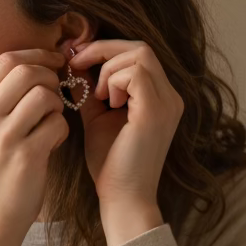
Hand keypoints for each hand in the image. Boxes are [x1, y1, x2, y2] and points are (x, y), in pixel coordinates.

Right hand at [0, 48, 69, 239]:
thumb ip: (3, 96)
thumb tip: (40, 61)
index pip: (6, 59)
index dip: (37, 54)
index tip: (54, 60)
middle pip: (26, 71)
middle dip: (50, 77)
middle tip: (56, 93)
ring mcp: (2, 137)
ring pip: (44, 95)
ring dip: (57, 105)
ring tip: (51, 121)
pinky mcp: (25, 156)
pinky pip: (57, 123)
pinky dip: (61, 130)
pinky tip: (51, 143)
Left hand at [67, 39, 184, 208]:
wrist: (122, 198)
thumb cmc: (110, 162)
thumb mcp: (97, 116)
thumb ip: (91, 88)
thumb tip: (75, 60)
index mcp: (160, 96)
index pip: (138, 53)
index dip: (106, 48)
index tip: (76, 57)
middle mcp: (170, 96)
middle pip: (141, 47)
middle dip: (103, 49)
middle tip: (76, 62)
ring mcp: (167, 103)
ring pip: (139, 54)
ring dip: (108, 68)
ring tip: (98, 96)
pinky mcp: (155, 111)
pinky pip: (135, 73)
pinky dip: (113, 81)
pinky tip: (106, 103)